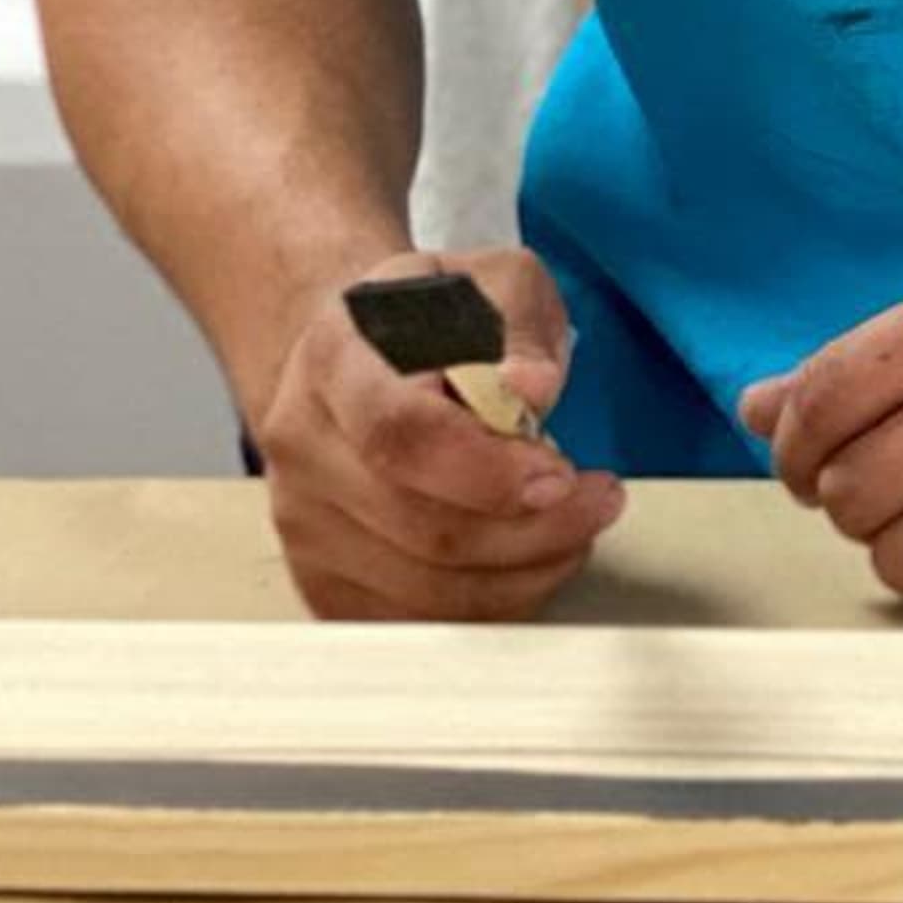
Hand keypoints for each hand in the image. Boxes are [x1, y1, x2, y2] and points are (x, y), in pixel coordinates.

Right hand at [248, 243, 625, 620]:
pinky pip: (412, 622)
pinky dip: (488, 605)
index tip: (559, 473)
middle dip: (532, 529)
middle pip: (418, 527)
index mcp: (335, 358)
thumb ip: (516, 324)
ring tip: (577, 529)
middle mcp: (304, 448)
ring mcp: (304, 525)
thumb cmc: (430, 319)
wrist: (354, 357)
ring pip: (421, 589)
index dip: (487, 469)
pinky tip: (531, 564)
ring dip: (523, 572)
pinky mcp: (323, 581)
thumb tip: (533, 387)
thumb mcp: (489, 280)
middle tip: (598, 500)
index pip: (398, 434)